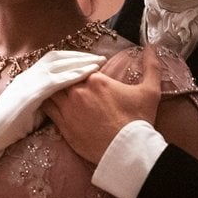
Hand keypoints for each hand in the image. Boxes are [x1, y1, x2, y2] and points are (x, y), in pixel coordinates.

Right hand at [0, 50, 104, 153]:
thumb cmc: (9, 128)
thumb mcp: (29, 110)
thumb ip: (44, 103)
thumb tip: (61, 104)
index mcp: (27, 78)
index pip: (52, 60)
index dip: (71, 58)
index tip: (88, 60)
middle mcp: (28, 75)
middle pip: (58, 57)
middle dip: (80, 56)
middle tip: (100, 58)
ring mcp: (29, 82)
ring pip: (59, 64)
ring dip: (81, 62)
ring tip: (99, 63)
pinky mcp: (32, 92)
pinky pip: (57, 80)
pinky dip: (74, 74)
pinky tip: (89, 73)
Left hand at [44, 45, 162, 163]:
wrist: (128, 150)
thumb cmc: (139, 120)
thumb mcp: (150, 91)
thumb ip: (151, 66)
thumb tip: (151, 46)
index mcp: (97, 80)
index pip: (82, 67)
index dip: (82, 69)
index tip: (84, 72)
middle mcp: (78, 91)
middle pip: (64, 78)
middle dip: (65, 78)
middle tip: (66, 80)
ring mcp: (68, 109)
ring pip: (52, 91)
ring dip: (53, 89)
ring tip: (53, 89)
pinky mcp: (62, 125)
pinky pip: (47, 109)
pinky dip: (46, 103)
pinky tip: (46, 102)